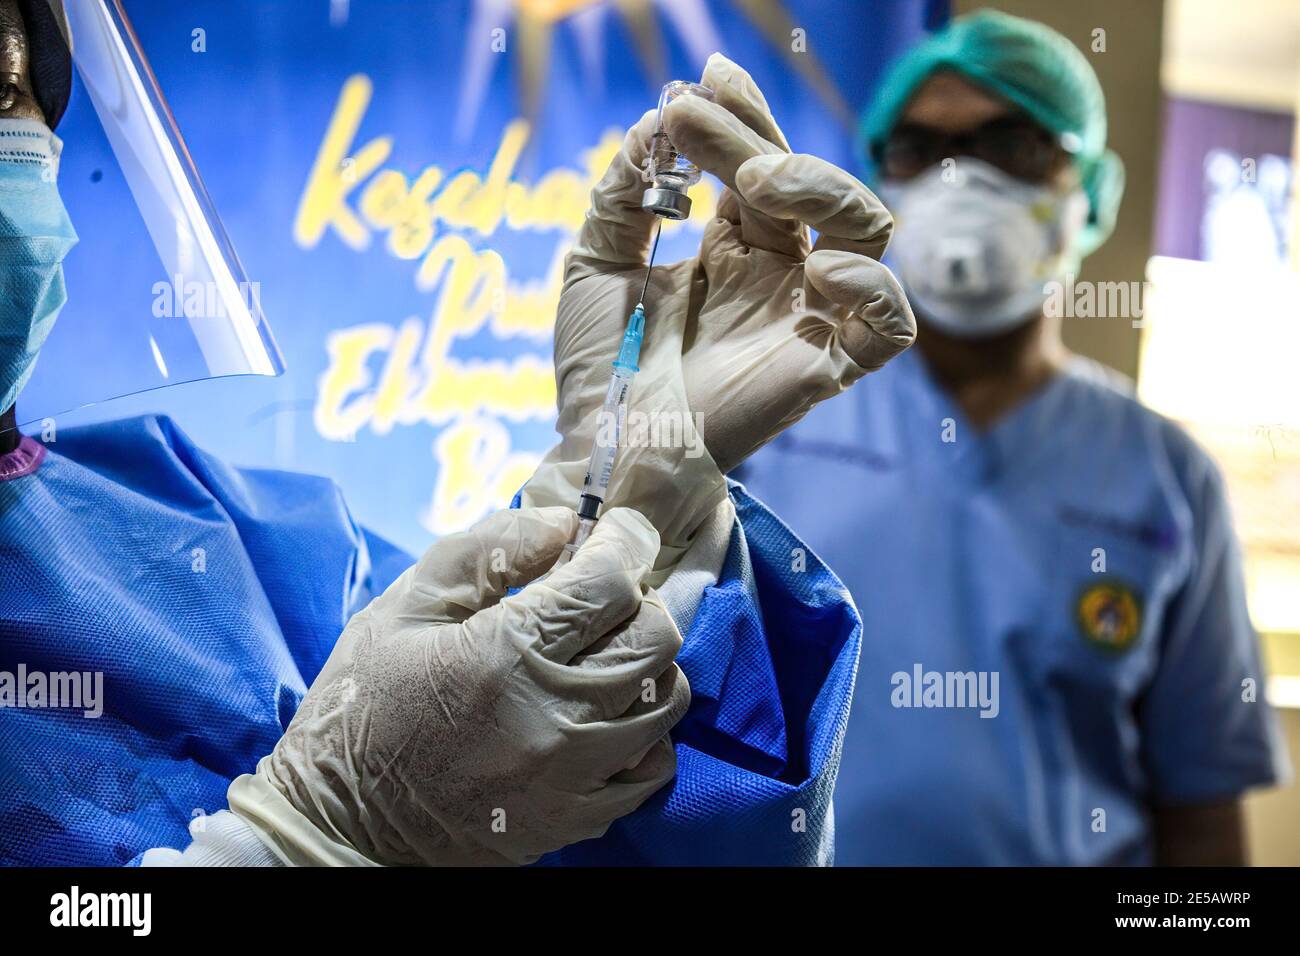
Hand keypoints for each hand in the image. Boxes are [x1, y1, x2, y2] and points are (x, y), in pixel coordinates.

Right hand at [231, 506, 689, 865]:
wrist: (339, 826)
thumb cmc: (363, 703)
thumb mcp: (404, 606)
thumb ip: (487, 551)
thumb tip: (561, 522)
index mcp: (504, 656)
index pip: (610, 584)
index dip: (625, 542)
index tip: (616, 531)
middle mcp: (554, 718)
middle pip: (655, 637)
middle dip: (641, 597)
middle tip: (604, 591)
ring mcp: (573, 777)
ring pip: (666, 698)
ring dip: (648, 660)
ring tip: (605, 649)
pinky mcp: (577, 819)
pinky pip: (653, 765)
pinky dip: (646, 728)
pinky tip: (606, 712)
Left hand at [525, 54, 913, 561]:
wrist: (600, 446)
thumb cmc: (602, 364)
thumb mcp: (596, 259)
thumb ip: (627, 189)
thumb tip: (659, 118)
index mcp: (734, 245)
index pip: (761, 162)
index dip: (743, 114)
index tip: (704, 78)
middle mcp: (780, 274)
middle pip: (810, 183)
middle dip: (760, 136)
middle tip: (696, 119)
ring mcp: (806, 318)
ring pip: (867, 231)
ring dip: (821, 187)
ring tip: (755, 179)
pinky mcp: (824, 370)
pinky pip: (889, 327)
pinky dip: (873, 288)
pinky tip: (818, 268)